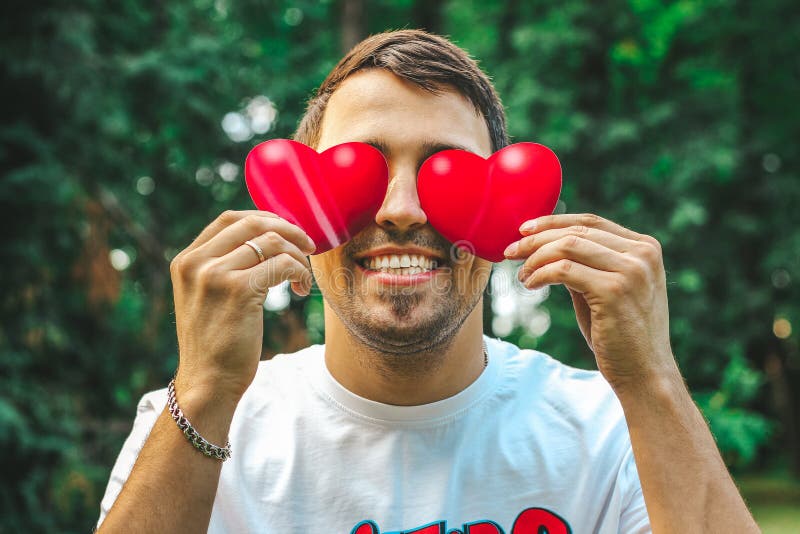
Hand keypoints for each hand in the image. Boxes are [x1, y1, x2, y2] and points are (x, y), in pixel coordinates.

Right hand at [169, 210, 314, 401]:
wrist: (207, 382)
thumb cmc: (216, 344)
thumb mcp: (207, 297)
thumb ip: (223, 267)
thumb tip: (265, 239)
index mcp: (186, 260)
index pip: (229, 219)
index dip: (264, 219)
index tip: (287, 232)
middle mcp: (196, 262)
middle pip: (253, 223)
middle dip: (288, 230)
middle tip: (308, 247)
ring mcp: (214, 275)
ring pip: (272, 241)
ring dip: (297, 256)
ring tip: (302, 277)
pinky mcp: (238, 290)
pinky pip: (282, 264)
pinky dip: (299, 273)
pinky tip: (301, 290)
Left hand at [504, 213, 677, 392]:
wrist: (645, 375)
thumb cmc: (621, 336)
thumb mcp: (605, 291)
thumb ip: (586, 266)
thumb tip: (548, 247)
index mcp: (645, 248)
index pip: (591, 222)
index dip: (553, 222)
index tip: (524, 230)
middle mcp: (642, 254)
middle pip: (577, 231)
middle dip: (537, 239)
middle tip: (511, 252)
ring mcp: (631, 271)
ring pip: (568, 246)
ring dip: (536, 257)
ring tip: (522, 275)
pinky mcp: (614, 290)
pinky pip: (564, 270)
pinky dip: (541, 274)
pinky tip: (531, 284)